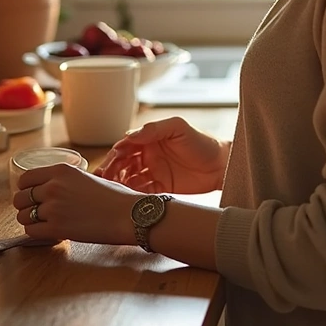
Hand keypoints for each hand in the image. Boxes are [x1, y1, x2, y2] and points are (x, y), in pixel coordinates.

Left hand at [14, 164, 137, 244]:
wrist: (127, 214)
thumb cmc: (114, 196)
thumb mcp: (87, 176)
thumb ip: (66, 180)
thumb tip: (54, 187)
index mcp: (61, 170)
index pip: (25, 179)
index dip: (25, 189)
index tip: (31, 195)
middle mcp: (53, 187)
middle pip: (19, 198)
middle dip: (24, 206)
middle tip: (37, 211)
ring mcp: (53, 208)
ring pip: (22, 216)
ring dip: (30, 221)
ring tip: (45, 222)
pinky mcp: (56, 228)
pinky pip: (31, 231)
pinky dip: (37, 233)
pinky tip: (49, 231)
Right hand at [94, 116, 230, 193]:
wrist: (221, 165)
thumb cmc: (202, 142)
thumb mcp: (179, 128)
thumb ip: (155, 129)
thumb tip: (130, 135)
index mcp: (150, 140)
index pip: (126, 146)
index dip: (116, 153)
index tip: (109, 161)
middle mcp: (149, 156)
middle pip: (124, 163)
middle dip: (112, 170)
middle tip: (104, 179)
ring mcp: (153, 173)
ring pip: (129, 179)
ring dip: (118, 183)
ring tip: (111, 190)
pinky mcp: (160, 189)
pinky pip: (140, 192)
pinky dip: (131, 195)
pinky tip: (125, 198)